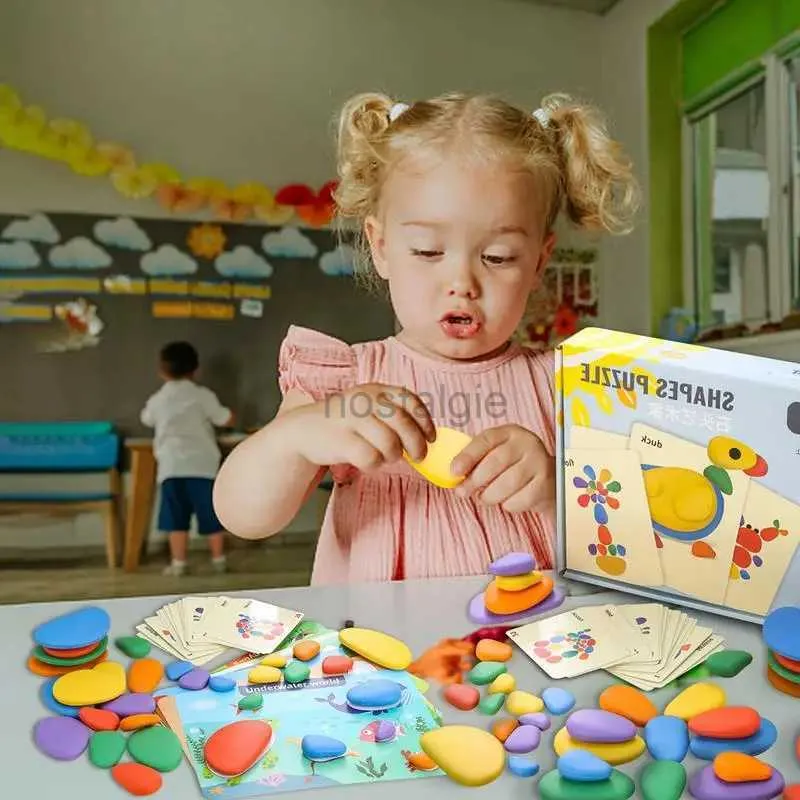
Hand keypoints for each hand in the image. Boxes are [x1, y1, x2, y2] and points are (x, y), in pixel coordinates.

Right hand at [287, 383, 435, 470]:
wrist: (303, 431)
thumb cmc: (344, 423)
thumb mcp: (369, 408)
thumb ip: (394, 415)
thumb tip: (426, 438)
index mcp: (375, 389)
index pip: (410, 401)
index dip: (425, 421)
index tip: (431, 438)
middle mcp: (364, 400)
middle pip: (403, 423)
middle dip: (416, 444)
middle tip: (418, 457)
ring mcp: (351, 419)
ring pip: (390, 444)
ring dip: (393, 455)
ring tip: (384, 456)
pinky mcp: (341, 440)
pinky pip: (371, 458)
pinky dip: (374, 464)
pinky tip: (366, 460)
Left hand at [451, 424, 554, 513]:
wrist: (547, 480)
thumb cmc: (513, 466)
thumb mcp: (496, 454)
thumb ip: (476, 460)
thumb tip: (454, 474)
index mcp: (510, 432)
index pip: (486, 440)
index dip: (467, 456)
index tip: (454, 471)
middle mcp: (527, 443)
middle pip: (495, 462)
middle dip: (474, 480)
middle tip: (462, 492)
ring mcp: (539, 463)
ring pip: (507, 484)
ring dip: (490, 495)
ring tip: (485, 497)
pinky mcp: (545, 484)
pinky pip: (519, 499)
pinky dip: (508, 505)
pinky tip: (507, 500)